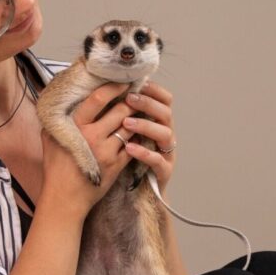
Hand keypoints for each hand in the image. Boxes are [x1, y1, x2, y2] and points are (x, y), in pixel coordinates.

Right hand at [40, 82, 136, 217]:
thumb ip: (58, 118)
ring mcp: (106, 152)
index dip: (113, 87)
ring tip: (139, 112)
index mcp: (75, 127)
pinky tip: (137, 132)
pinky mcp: (117, 165)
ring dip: (136, 118)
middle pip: (120, 110)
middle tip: (136, 95)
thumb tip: (61, 98)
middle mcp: (92, 137)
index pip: (97, 98)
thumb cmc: (56, 167)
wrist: (65, 198)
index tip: (122, 82)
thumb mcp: (50, 138)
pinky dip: (137, 137)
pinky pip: (133, 144)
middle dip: (131, 101)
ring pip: (130, 126)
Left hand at [120, 80, 176, 194]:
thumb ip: (123, 113)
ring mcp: (167, 153)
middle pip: (165, 113)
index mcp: (159, 122)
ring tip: (126, 123)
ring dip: (146, 126)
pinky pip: (158, 160)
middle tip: (129, 99)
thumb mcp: (126, 131)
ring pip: (164, 134)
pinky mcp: (164, 171)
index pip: (165, 99)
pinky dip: (145, 153)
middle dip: (148, 103)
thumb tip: (108, 89)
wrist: (135, 191)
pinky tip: (130, 148)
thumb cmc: (127, 156)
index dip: (154, 90)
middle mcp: (166, 134)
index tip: (137, 83)